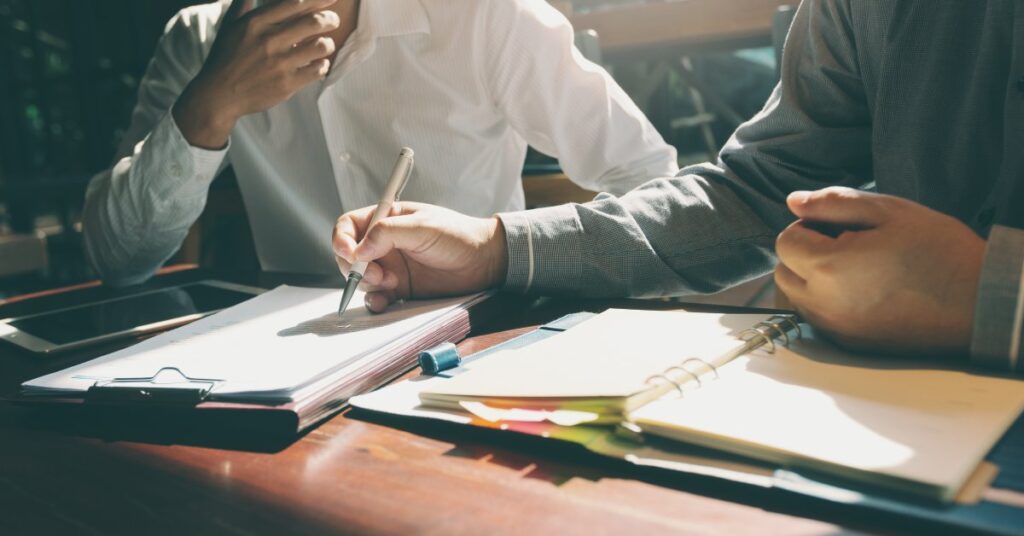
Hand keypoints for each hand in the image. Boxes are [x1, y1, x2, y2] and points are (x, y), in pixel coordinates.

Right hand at [173, 0, 340, 148]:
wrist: (218, 95)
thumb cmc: (225, 58)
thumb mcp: (229, 27)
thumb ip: (242, 5)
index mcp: (256, 23)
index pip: (295, 4)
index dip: (318, 0)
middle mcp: (269, 40)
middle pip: (313, 22)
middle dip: (330, 19)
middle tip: (334, 20)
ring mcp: (279, 63)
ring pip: (320, 46)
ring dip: (328, 43)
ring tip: (326, 44)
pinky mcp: (287, 84)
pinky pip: (317, 70)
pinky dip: (323, 65)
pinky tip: (319, 63)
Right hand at [332, 203, 508, 311]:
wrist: (484, 262)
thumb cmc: (458, 235)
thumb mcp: (423, 226)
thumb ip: (388, 234)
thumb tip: (359, 250)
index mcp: (386, 219)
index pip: (349, 226)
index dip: (342, 239)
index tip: (349, 252)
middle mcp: (384, 243)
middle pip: (349, 255)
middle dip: (354, 266)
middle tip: (376, 274)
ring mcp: (391, 267)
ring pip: (361, 278)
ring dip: (368, 283)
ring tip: (393, 283)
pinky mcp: (400, 289)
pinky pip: (377, 298)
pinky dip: (375, 302)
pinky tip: (384, 302)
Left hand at [774, 187, 984, 355]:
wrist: (979, 302)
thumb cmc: (938, 251)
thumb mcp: (888, 212)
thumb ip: (833, 203)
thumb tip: (793, 202)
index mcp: (828, 267)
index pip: (785, 241)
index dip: (809, 227)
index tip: (840, 227)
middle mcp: (822, 304)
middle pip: (784, 272)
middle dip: (804, 253)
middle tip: (846, 244)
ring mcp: (834, 328)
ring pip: (795, 298)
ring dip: (810, 279)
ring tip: (854, 267)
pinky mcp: (848, 344)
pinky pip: (816, 319)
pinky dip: (825, 302)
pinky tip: (862, 290)